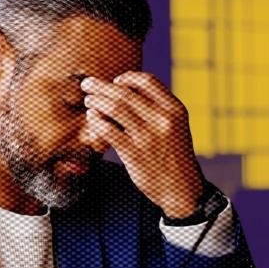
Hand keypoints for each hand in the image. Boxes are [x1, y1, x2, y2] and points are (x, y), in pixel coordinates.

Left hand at [81, 73, 203, 217]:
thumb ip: (158, 109)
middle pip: (126, 93)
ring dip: (97, 101)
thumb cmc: (173, 156)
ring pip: (115, 109)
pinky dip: (97, 121)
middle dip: (102, 86)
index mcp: (175, 110)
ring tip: (88, 100)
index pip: (148, 82)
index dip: (127, 78)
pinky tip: (92, 118)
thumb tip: (126, 91)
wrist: (181, 189)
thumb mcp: (176, 127)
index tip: (115, 81)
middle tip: (87, 84)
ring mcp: (147, 137)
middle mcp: (162, 120)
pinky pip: (109, 131)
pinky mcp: (133, 153)